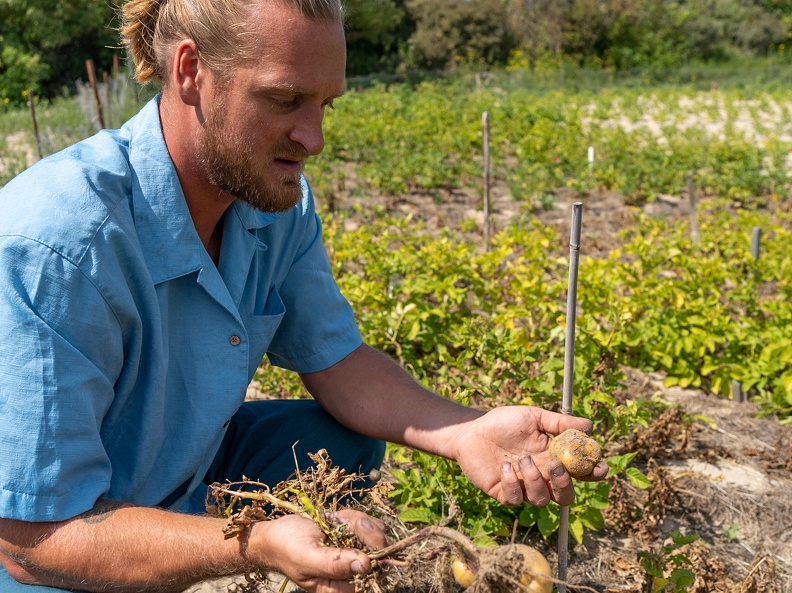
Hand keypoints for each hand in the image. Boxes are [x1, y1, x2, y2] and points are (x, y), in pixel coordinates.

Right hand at [249, 509, 387, 592]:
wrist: (274, 534)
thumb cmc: (286, 548)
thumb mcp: (307, 557)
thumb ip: (334, 564)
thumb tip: (364, 565)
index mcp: (341, 587)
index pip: (373, 575)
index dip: (375, 553)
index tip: (361, 533)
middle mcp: (350, 573)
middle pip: (380, 553)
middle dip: (367, 532)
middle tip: (348, 522)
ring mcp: (353, 553)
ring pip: (376, 534)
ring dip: (358, 521)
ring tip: (336, 520)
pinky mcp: (352, 537)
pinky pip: (366, 524)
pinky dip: (353, 516)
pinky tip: (335, 518)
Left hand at [450, 406, 608, 506]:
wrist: (472, 430)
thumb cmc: (503, 423)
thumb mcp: (533, 417)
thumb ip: (559, 423)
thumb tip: (589, 425)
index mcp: (553, 459)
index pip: (580, 473)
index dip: (594, 473)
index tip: (599, 466)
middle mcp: (542, 477)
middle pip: (566, 496)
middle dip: (565, 484)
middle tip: (555, 465)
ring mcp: (523, 488)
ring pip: (541, 500)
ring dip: (535, 480)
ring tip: (521, 458)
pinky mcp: (503, 493)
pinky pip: (515, 500)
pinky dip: (512, 483)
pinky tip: (505, 465)